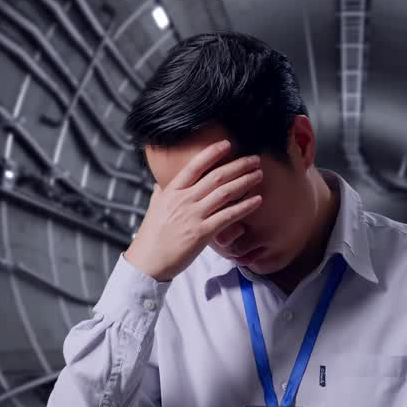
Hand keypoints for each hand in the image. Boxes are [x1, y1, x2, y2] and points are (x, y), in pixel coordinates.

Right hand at [125, 140, 262, 280]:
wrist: (147, 261)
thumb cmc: (151, 236)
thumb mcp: (154, 208)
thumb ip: (162, 193)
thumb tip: (162, 182)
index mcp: (172, 191)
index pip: (194, 166)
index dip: (212, 153)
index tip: (227, 144)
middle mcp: (183, 200)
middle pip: (216, 177)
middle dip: (238, 165)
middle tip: (254, 159)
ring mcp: (193, 216)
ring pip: (224, 193)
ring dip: (244, 182)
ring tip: (258, 175)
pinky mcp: (202, 233)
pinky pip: (228, 216)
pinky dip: (244, 207)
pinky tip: (257, 201)